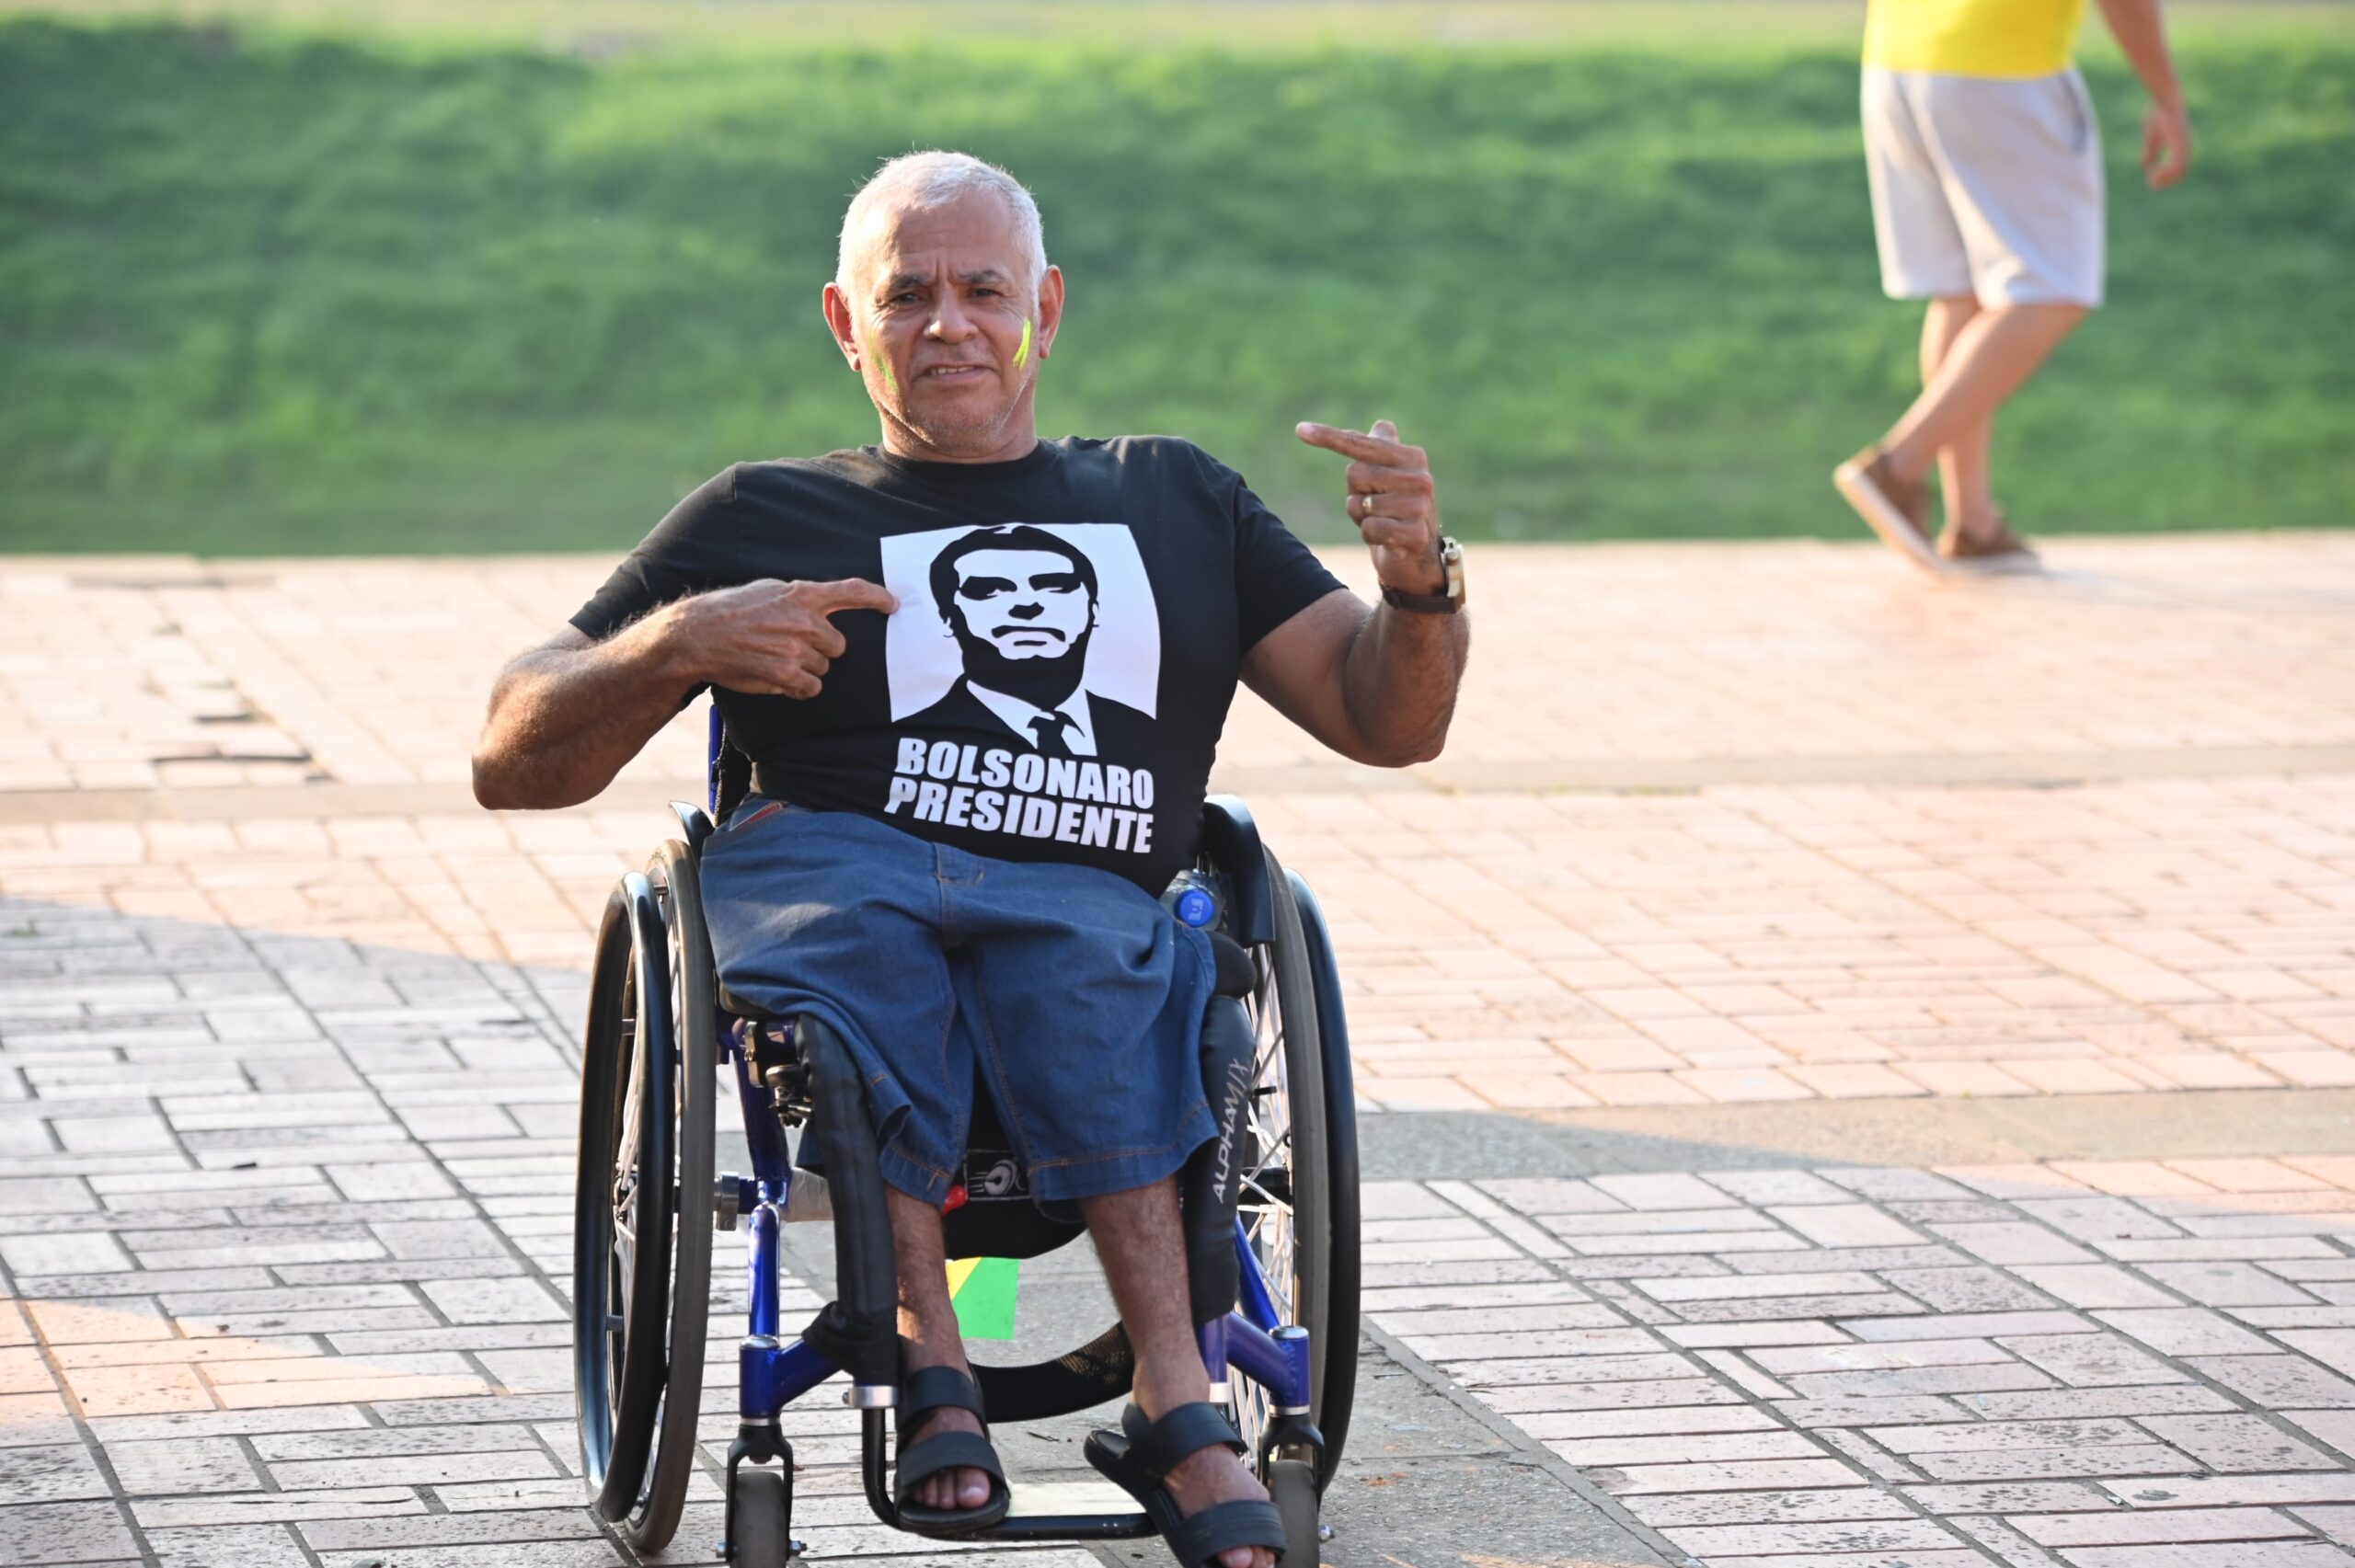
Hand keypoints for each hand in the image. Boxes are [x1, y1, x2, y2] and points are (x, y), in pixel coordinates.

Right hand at [677, 577, 896, 697]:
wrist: (698, 635)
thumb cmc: (732, 610)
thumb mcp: (768, 589)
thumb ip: (799, 598)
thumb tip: (823, 606)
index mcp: (802, 595)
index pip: (852, 591)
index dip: (877, 597)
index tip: (893, 604)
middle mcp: (805, 621)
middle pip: (838, 644)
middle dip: (821, 648)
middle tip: (792, 644)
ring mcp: (797, 650)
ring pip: (823, 667)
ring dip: (806, 667)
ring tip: (775, 657)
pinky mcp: (787, 675)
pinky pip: (811, 688)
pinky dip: (798, 687)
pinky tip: (776, 675)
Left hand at [1295, 418, 1442, 593]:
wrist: (1416, 556)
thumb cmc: (1394, 510)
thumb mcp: (1388, 478)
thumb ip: (1382, 450)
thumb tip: (1382, 425)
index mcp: (1412, 457)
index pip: (1362, 444)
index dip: (1330, 437)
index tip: (1299, 430)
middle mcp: (1420, 478)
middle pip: (1355, 474)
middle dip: (1357, 494)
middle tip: (1377, 507)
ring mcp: (1420, 506)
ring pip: (1360, 505)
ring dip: (1363, 518)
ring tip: (1384, 523)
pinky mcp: (1415, 534)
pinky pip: (1370, 529)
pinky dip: (1370, 536)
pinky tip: (1388, 539)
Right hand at [2142, 97, 2191, 188]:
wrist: (2165, 99)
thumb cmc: (2158, 113)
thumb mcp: (2151, 137)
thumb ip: (2150, 151)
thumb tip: (2145, 164)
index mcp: (2180, 145)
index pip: (2178, 167)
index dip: (2165, 175)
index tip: (2150, 176)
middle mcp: (2186, 146)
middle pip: (2181, 172)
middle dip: (2166, 181)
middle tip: (2151, 184)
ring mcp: (2184, 144)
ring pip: (2180, 170)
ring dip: (2165, 179)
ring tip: (2152, 180)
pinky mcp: (2180, 142)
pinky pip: (2176, 164)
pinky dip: (2165, 172)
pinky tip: (2154, 172)